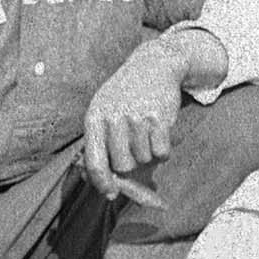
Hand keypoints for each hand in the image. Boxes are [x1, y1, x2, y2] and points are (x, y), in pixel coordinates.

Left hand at [80, 37, 191, 201]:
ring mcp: (136, 117)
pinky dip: (163, 148)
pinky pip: (162, 151)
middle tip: (136, 150)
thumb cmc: (125, 96)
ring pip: (144, 159)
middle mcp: (113, 118)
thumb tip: (105, 186)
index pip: (95, 162)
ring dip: (148, 153)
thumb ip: (100, 145)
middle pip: (122, 165)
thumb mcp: (104, 112)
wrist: (153, 65)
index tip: (111, 194)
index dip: (102, 183)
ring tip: (146, 132)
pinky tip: (159, 131)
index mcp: (94, 118)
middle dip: (131, 165)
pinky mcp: (158, 118)